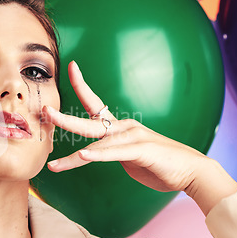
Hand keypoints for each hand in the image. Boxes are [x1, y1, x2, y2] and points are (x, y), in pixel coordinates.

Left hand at [42, 61, 236, 213]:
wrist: (192, 171)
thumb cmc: (159, 164)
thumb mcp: (129, 154)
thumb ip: (111, 150)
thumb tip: (94, 152)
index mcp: (119, 126)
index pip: (95, 103)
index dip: (82, 85)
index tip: (71, 66)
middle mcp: (124, 127)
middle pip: (88, 122)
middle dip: (64, 119)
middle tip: (45, 110)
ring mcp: (133, 137)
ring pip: (98, 144)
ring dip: (74, 158)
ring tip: (53, 165)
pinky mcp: (142, 151)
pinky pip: (116, 152)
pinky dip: (99, 155)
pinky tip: (83, 156)